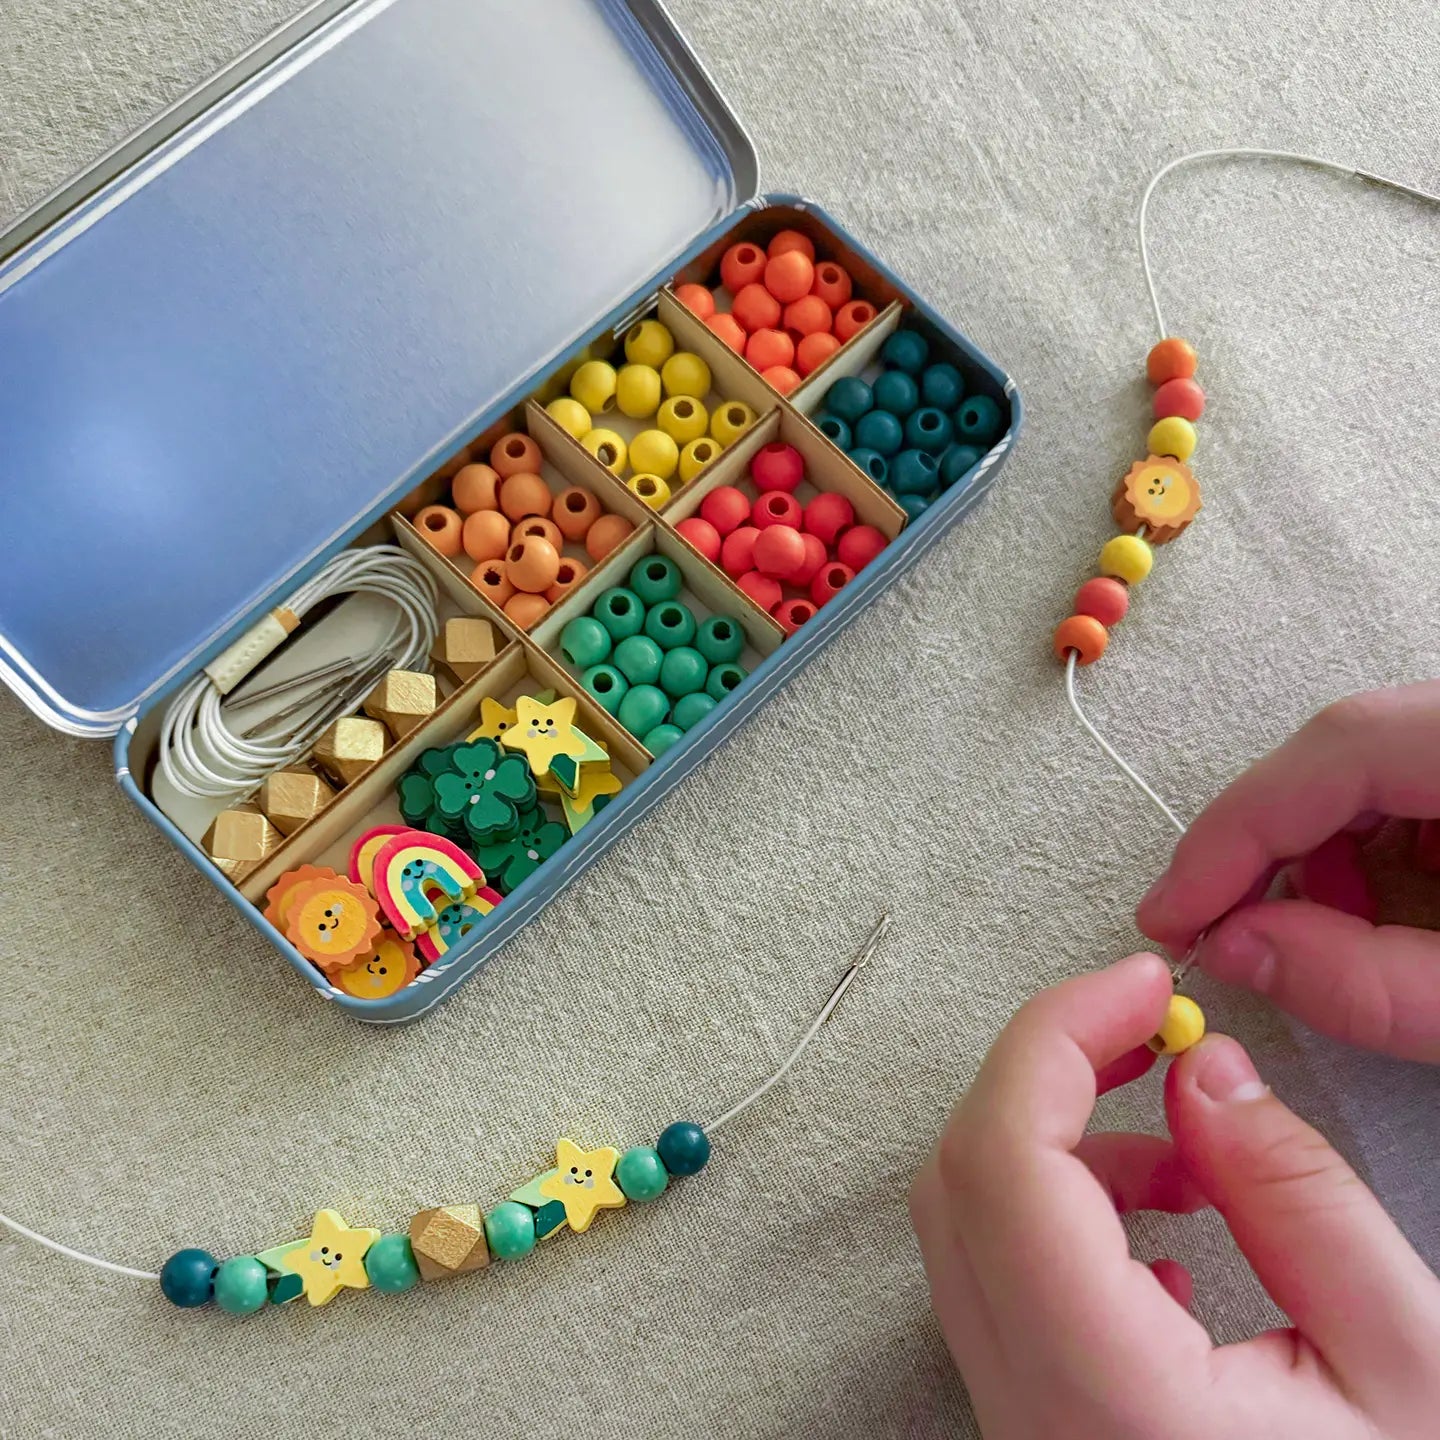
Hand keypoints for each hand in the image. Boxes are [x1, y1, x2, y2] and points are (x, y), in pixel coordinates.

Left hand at [909, 955, 1439, 1438]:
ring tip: (1188, 1153)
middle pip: (964, 1179)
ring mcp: (1018, 1427)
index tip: (1138, 984)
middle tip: (1146, 1027)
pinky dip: (1060, 1213)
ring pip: (969, 1226)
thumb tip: (1205, 1072)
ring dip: (1058, 1144)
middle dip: (1049, 1070)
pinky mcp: (1034, 1429)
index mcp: (1112, 1400)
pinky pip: (997, 1281)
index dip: (1055, 1039)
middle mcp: (1032, 1417)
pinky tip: (1167, 1233)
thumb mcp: (1412, 1370)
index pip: (1004, 1164)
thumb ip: (1302, 1202)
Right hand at [1138, 682, 1439, 1060]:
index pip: (1336, 751)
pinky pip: (1412, 775)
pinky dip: (1375, 841)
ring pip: (1371, 759)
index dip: (1235, 833)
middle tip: (1214, 930)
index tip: (1172, 915)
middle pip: (1343, 749)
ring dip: (1321, 846)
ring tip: (1315, 934)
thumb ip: (1372, 983)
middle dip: (1268, 844)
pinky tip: (1381, 910)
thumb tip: (1237, 950)